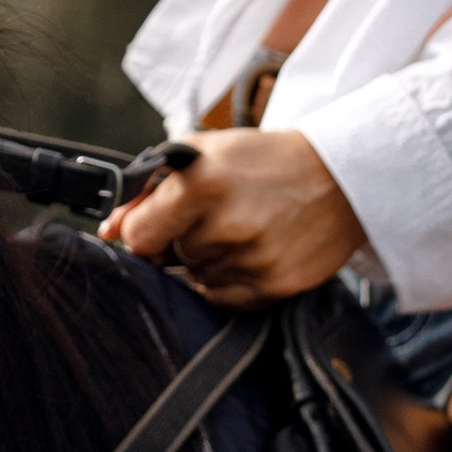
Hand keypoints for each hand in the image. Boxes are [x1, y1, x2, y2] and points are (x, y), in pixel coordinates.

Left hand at [101, 126, 364, 301]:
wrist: (340, 176)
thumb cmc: (265, 160)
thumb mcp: (206, 153)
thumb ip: (150, 187)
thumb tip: (111, 229)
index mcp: (203, 183)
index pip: (138, 236)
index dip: (140, 231)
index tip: (153, 224)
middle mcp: (229, 224)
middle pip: (169, 257)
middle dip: (180, 239)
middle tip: (213, 215)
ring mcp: (254, 259)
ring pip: (195, 279)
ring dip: (206, 260)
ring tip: (239, 228)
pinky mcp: (276, 286)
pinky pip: (224, 297)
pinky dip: (229, 279)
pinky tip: (250, 250)